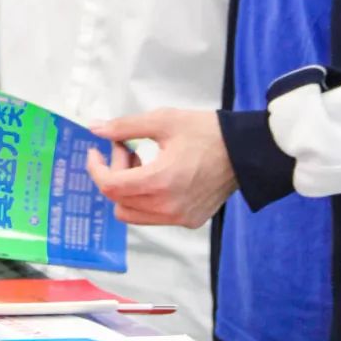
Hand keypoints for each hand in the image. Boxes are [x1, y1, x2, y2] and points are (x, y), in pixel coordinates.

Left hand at [86, 109, 236, 227]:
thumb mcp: (163, 120)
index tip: (95, 152)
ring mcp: (180, 218)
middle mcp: (168, 207)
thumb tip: (95, 129)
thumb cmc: (207, 132)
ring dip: (128, 189)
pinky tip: (159, 174)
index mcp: (160, 181)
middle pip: (118, 201)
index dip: (96, 168)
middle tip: (126, 149)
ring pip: (133, 213)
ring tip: (143, 162)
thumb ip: (125, 127)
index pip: (111, 185)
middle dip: (114, 174)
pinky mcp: (190, 221)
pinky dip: (146, 198)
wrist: (245, 151)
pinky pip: (154, 216)